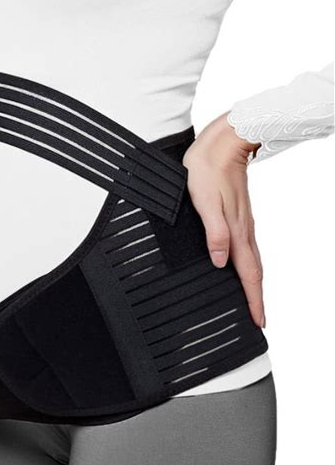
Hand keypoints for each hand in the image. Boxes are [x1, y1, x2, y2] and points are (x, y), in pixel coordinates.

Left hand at [182, 112, 264, 327]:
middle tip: (258, 317)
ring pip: (252, 260)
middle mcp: (244, 231)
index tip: (258, 320)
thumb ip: (214, 233)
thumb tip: (219, 261)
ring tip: (251, 299)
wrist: (223, 144)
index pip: (248, 274)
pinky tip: (239, 265)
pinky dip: (247, 264)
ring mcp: (244, 224)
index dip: (253, 299)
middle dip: (256, 297)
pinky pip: (247, 248)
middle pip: (254, 272)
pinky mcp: (239, 216)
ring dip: (252, 282)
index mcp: (237, 232)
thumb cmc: (209, 171)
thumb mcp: (205, 203)